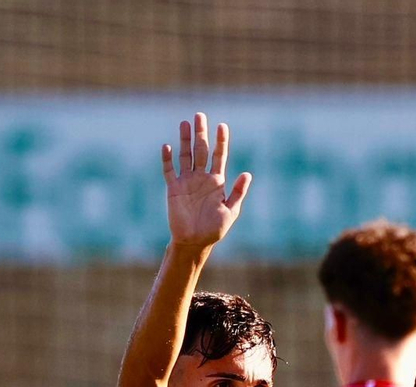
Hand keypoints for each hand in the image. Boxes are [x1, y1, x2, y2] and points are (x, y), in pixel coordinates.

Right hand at [161, 113, 251, 250]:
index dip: (221, 141)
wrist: (195, 241)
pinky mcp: (174, 189)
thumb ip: (237, 192)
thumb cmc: (215, 229)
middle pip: (201, 150)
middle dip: (201, 133)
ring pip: (186, 156)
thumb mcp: (230, 211)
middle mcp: (201, 178)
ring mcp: (187, 182)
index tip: (222, 126)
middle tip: (200, 115)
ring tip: (184, 123)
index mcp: (217, 182)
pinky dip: (167, 159)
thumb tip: (247, 174)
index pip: (219, 156)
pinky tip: (167, 146)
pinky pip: (169, 171)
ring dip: (185, 140)